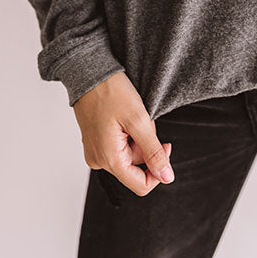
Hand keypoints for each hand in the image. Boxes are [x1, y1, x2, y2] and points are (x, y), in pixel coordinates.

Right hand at [73, 71, 174, 196]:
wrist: (89, 72)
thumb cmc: (111, 92)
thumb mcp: (139, 120)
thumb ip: (153, 152)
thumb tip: (167, 177)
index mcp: (109, 159)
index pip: (140, 185)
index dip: (159, 170)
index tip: (166, 146)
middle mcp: (99, 160)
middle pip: (136, 165)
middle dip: (147, 143)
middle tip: (144, 119)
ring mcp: (96, 151)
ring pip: (129, 153)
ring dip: (138, 135)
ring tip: (133, 113)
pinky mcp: (96, 141)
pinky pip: (119, 145)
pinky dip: (129, 132)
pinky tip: (125, 115)